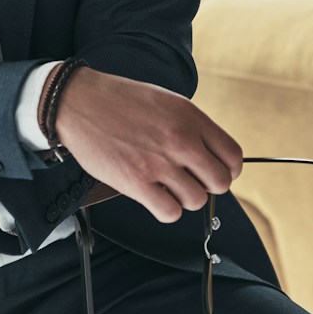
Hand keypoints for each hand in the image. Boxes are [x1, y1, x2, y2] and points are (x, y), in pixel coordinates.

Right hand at [52, 68, 243, 222]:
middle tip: (190, 182)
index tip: (214, 172)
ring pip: (196, 201)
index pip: (233, 156)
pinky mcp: (136, 182)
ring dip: (184, 198)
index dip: (227, 170)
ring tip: (167, 187)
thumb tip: (210, 156)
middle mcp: (180, 140)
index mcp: (191, 118)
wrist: (80, 102)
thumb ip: (192, 127)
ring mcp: (159, 163)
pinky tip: (155, 197)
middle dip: (207, 186)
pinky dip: (166, 210)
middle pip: (220, 182)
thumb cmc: (120, 101)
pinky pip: (170, 212)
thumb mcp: (167, 102)